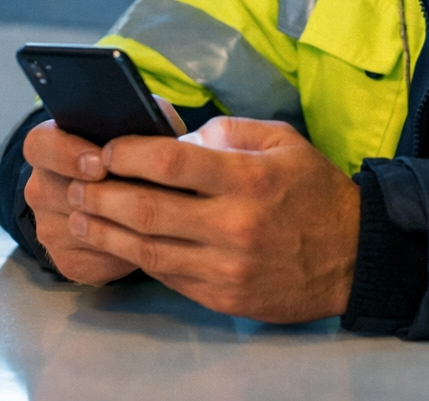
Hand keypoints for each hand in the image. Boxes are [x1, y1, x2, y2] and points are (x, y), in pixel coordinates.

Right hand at [21, 97, 187, 284]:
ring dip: (117, 224)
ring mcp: (49, 228)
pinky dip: (123, 252)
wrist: (115, 198)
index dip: (67, 153)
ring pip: (80, 230)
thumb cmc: (126, 154)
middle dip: (99, 194)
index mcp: (47, 147)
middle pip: (57, 192)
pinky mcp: (67, 261)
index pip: (41, 145)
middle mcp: (39, 189)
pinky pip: (96, 260)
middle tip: (135, 193)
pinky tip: (146, 240)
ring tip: (154, 216)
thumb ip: (139, 116)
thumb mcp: (133, 125)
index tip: (100, 163)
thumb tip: (157, 122)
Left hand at [66, 116, 359, 322]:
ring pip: (147, 250)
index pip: (170, 163)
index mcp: (248, 179)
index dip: (127, 154)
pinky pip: (167, 275)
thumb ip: (228, 132)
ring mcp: (227, 267)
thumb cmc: (315, 191)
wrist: (354, 256)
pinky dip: (135, 256)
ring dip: (103, 231)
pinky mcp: (224, 297)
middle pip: (146, 210)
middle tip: (74, 182)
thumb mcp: (283, 141)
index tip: (105, 148)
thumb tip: (176, 139)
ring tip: (77, 214)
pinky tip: (115, 241)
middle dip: (100, 195)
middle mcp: (234, 226)